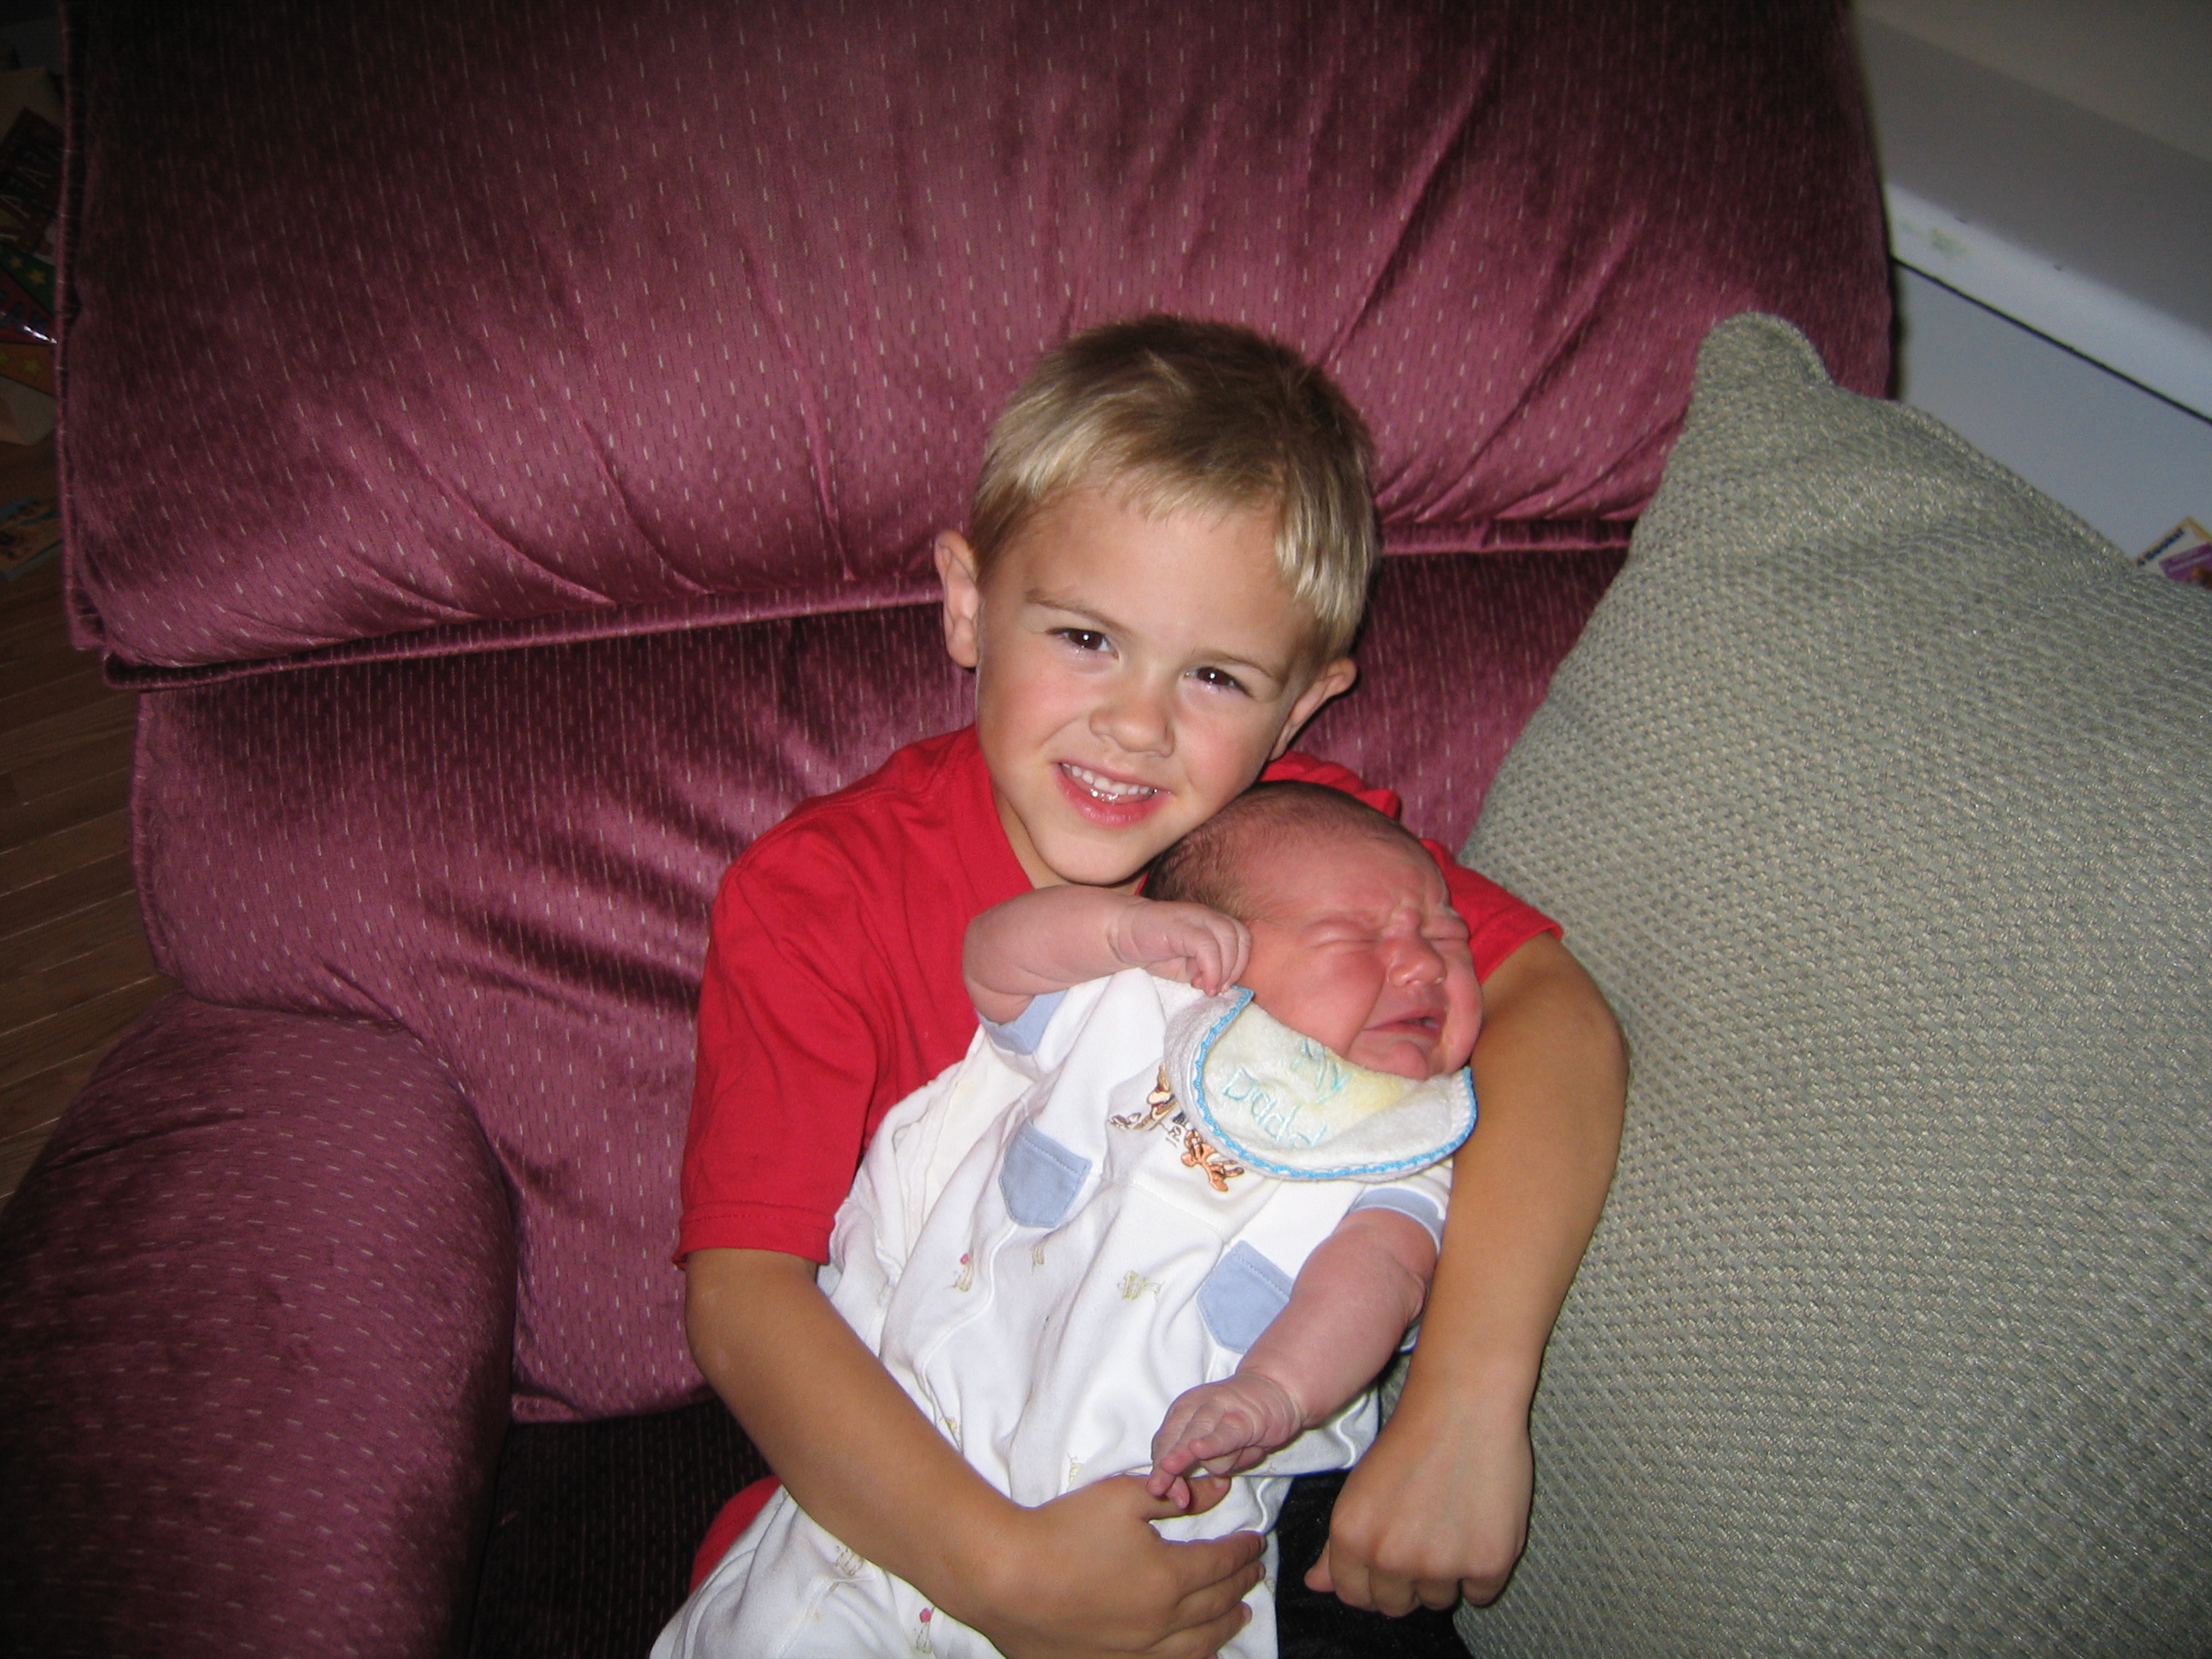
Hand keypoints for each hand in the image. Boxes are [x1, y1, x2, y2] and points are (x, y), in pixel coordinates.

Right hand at [954, 1475, 1266, 1658]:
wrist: (1007, 1579)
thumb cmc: (1062, 1530)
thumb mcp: (1121, 1497)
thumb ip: (1173, 1495)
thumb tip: (1218, 1488)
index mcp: (1169, 1576)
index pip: (1221, 1563)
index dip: (1242, 1551)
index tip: (1256, 1542)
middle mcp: (1162, 1622)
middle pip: (1217, 1604)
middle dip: (1241, 1585)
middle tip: (1254, 1573)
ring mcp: (1138, 1652)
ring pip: (1200, 1645)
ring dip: (1226, 1627)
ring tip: (1240, 1615)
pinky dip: (1194, 1657)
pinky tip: (1199, 1651)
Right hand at [1109, 902, 1250, 996]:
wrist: (1121, 933)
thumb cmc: (1156, 950)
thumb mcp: (1188, 966)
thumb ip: (1208, 971)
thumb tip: (1223, 985)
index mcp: (1214, 923)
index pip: (1243, 939)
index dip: (1239, 964)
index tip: (1221, 986)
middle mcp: (1209, 916)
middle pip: (1241, 937)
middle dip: (1234, 968)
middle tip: (1215, 989)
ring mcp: (1195, 917)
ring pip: (1228, 938)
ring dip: (1223, 970)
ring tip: (1207, 989)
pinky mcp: (1181, 925)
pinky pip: (1206, 945)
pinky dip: (1210, 968)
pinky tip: (1199, 984)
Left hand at [1146, 1374, 1303, 1507]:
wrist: (1276, 1388)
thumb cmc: (1239, 1421)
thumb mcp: (1212, 1445)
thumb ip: (1194, 1465)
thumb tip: (1178, 1497)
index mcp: (1182, 1414)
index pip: (1163, 1444)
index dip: (1159, 1470)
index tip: (1158, 1493)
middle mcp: (1195, 1407)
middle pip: (1173, 1439)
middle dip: (1165, 1467)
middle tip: (1156, 1489)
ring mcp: (1219, 1409)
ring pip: (1196, 1435)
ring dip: (1182, 1453)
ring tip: (1171, 1468)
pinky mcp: (1245, 1417)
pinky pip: (1226, 1432)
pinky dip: (1212, 1443)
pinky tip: (1199, 1450)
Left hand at [1302, 1381, 1530, 1614]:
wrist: (1463, 1403)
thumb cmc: (1410, 1438)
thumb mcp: (1358, 1488)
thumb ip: (1337, 1545)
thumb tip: (1316, 1586)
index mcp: (1351, 1537)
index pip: (1353, 1595)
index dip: (1371, 1580)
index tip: (1388, 1560)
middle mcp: (1390, 1558)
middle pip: (1395, 1605)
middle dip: (1407, 1580)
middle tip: (1423, 1536)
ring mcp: (1440, 1565)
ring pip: (1438, 1600)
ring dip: (1445, 1575)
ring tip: (1451, 1523)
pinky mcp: (1486, 1563)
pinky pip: (1481, 1594)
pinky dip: (1482, 1570)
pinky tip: (1479, 1526)